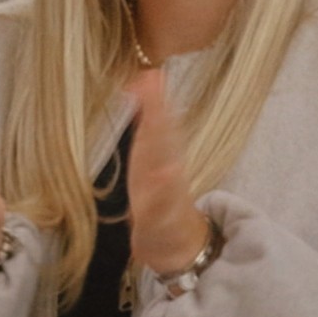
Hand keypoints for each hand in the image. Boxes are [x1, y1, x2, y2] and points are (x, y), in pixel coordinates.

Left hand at [124, 64, 211, 277]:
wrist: (175, 243)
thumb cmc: (160, 196)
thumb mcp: (150, 157)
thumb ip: (148, 125)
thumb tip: (141, 86)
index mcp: (160, 156)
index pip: (158, 123)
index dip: (153, 99)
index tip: (149, 73)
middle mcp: (168, 169)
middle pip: (164, 137)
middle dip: (159, 111)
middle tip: (153, 83)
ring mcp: (167, 194)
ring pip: (165, 166)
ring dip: (162, 144)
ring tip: (158, 120)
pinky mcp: (160, 218)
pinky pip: (160, 203)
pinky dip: (162, 189)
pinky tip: (165, 174)